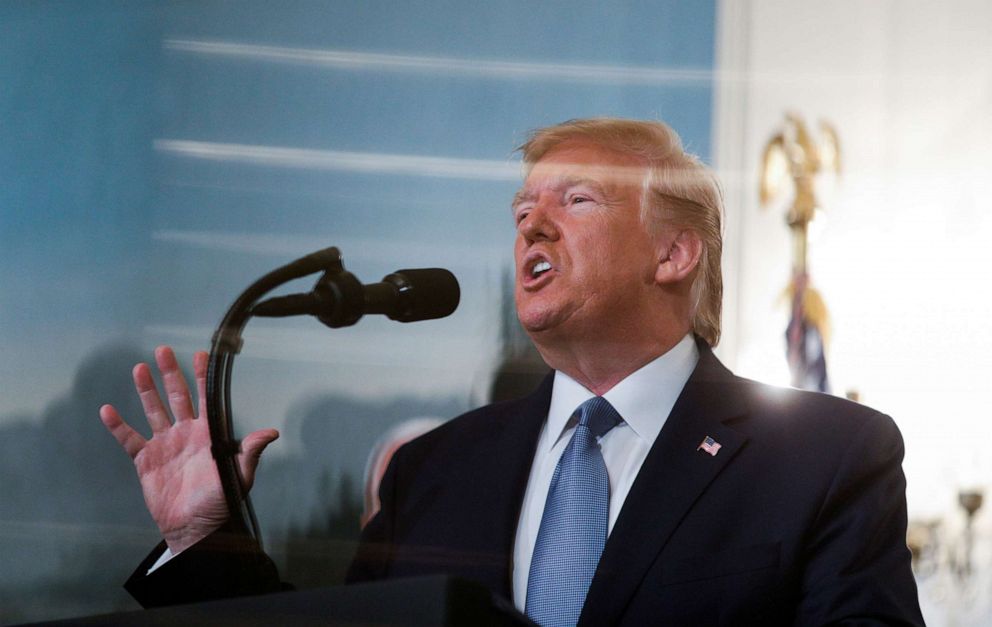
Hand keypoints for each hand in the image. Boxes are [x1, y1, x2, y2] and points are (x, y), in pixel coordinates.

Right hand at [100, 346, 278, 553]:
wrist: (195, 527)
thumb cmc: (220, 502)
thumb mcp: (239, 475)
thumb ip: (250, 451)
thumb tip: (271, 433)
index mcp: (208, 434)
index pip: (205, 399)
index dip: (201, 377)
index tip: (200, 355)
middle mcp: (186, 434)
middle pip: (177, 397)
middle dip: (170, 374)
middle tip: (163, 350)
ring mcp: (165, 445)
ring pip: (154, 411)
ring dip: (146, 391)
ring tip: (139, 368)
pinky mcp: (146, 461)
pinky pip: (129, 439)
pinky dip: (118, 426)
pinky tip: (108, 410)